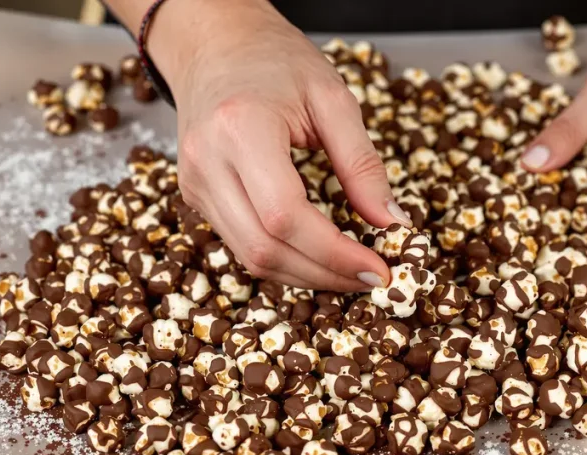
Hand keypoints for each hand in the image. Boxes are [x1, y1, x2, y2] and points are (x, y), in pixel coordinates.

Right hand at [145, 0, 410, 290]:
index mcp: (241, 129)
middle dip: (325, 274)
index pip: (286, 216)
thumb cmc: (275, 60)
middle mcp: (208, 162)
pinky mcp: (195, 196)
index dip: (335, 254)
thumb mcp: (333, 99)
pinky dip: (285, 259)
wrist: (214, 44)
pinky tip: (319, 256)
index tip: (380, 269)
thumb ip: (363, 163)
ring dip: (307, 275)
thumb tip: (391, 222)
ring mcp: (194, 183)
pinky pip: (242, 246)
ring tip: (352, 272)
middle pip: (265, 248)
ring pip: (251, 257)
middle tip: (373, 278)